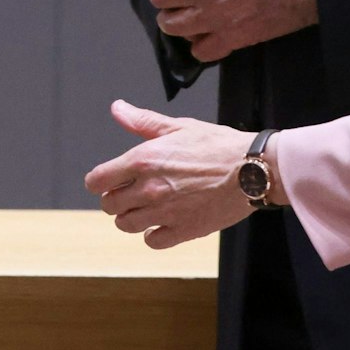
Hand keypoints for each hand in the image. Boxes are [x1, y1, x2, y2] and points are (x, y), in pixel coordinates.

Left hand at [84, 101, 257, 248]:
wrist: (252, 170)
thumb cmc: (218, 145)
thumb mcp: (178, 126)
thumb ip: (143, 122)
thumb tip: (117, 109)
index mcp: (143, 160)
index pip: (98, 181)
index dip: (99, 181)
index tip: (108, 180)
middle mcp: (148, 189)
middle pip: (109, 205)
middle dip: (115, 198)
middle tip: (131, 192)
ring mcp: (164, 213)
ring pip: (126, 225)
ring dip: (131, 216)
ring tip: (146, 207)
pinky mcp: (182, 231)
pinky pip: (152, 241)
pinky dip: (153, 234)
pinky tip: (163, 222)